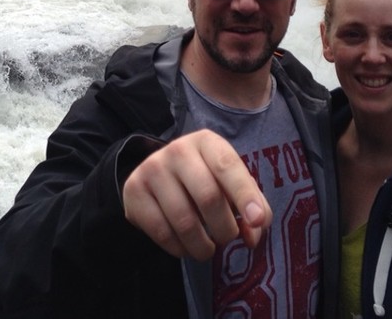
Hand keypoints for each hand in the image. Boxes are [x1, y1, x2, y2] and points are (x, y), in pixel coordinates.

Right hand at [122, 129, 271, 260]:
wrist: (160, 175)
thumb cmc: (206, 179)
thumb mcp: (230, 183)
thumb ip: (251, 206)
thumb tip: (252, 235)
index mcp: (206, 141)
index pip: (227, 166)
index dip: (245, 195)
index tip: (257, 221)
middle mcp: (177, 149)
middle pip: (208, 197)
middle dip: (225, 229)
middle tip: (227, 238)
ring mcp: (152, 168)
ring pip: (184, 221)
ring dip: (203, 246)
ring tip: (208, 247)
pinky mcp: (134, 190)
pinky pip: (161, 232)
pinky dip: (180, 249)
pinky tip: (185, 246)